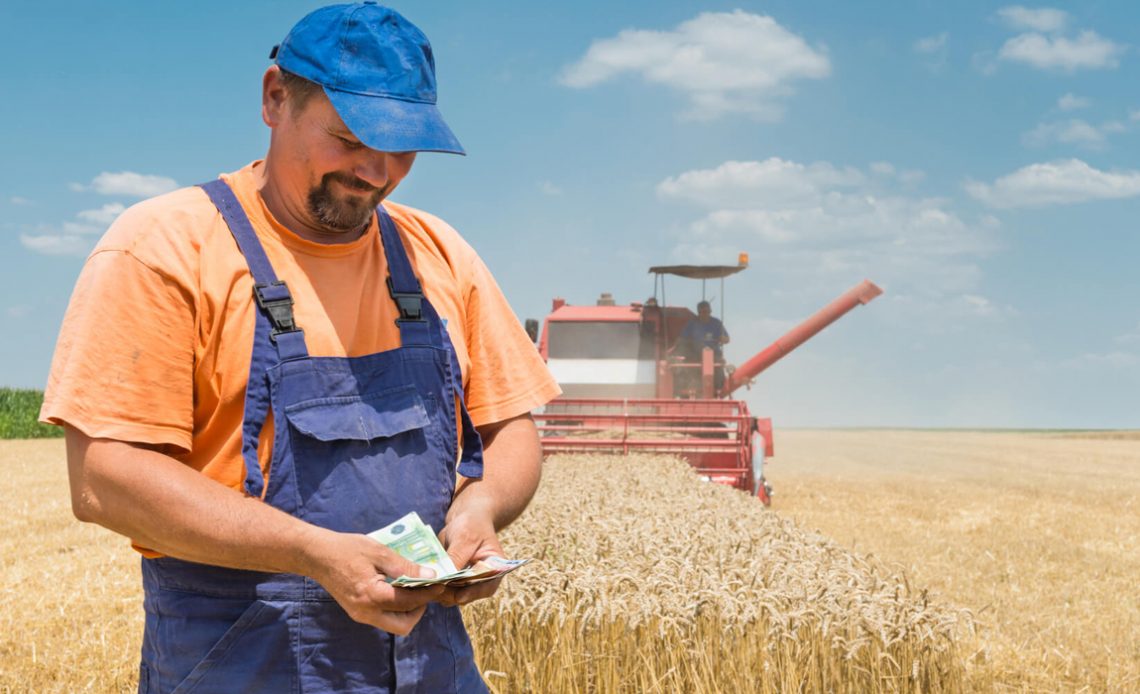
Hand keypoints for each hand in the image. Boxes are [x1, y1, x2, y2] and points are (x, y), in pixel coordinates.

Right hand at [304, 530, 443, 634]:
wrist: (317, 556)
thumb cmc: (348, 549)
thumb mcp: (379, 552)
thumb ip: (405, 567)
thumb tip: (430, 575)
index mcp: (372, 596)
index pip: (409, 602)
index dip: (428, 593)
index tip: (441, 584)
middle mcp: (366, 612)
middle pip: (403, 625)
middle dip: (419, 610)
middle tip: (426, 590)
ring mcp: (360, 615)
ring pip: (394, 624)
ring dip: (408, 611)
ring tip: (414, 589)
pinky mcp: (357, 613)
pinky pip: (383, 617)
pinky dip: (396, 608)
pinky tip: (399, 589)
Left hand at [436, 507, 504, 606]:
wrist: (464, 518)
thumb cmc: (471, 524)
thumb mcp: (465, 538)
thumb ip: (456, 558)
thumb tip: (444, 578)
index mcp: (494, 568)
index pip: (487, 586)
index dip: (473, 593)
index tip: (458, 596)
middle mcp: (482, 579)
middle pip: (469, 594)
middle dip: (452, 594)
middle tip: (435, 589)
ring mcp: (467, 581)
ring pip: (454, 596)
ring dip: (440, 593)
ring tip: (426, 585)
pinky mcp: (454, 581)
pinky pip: (444, 590)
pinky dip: (435, 588)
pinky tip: (423, 582)